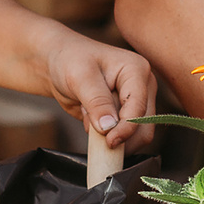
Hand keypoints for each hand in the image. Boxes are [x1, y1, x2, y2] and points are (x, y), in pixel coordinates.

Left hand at [39, 30, 157, 150]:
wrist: (59, 65)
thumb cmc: (70, 61)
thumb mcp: (80, 77)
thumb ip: (96, 102)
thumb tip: (109, 127)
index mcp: (137, 70)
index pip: (139, 108)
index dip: (126, 128)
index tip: (109, 142)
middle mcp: (142, 87)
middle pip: (144, 126)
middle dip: (119, 135)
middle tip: (93, 131)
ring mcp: (136, 103)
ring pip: (135, 136)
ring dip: (110, 136)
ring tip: (89, 116)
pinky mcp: (126, 116)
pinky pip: (121, 138)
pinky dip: (104, 136)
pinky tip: (91, 118)